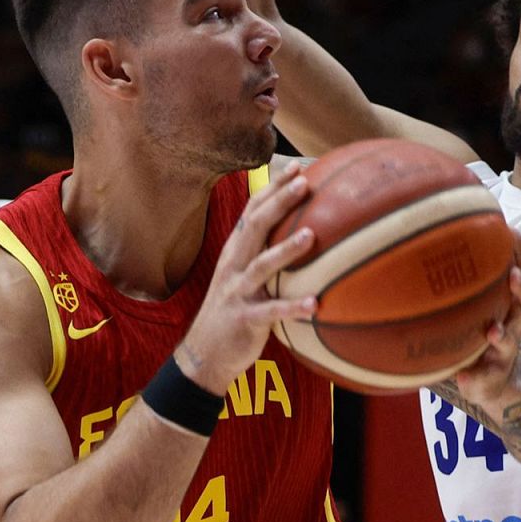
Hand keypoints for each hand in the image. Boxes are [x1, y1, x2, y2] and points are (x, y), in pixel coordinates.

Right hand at [176, 164, 316, 394]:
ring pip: (262, 265)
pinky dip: (292, 307)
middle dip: (280, 203)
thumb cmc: (235, 308)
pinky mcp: (244, 319)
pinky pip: (270, 311)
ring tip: (312, 235)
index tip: (298, 168)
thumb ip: (264, 252)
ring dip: (286, 250)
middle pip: (255, 227)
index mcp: (236, 252)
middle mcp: (234, 265)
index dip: (273, 188)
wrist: (205, 353)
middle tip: (305, 184)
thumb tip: (302, 230)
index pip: (253, 211)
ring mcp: (238, 292)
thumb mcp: (244, 275)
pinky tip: (315, 305)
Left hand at [447, 230, 520, 409]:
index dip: (519, 251)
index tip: (507, 233)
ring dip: (505, 334)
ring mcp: (504, 350)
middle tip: (512, 276)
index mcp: (505, 300)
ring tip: (493, 332)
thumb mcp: (466, 303)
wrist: (488, 382)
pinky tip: (461, 378)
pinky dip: (473, 379)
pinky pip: (485, 378)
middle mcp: (511, 322)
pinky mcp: (491, 377)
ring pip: (513, 341)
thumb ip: (451, 277)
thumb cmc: (471, 330)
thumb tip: (412, 234)